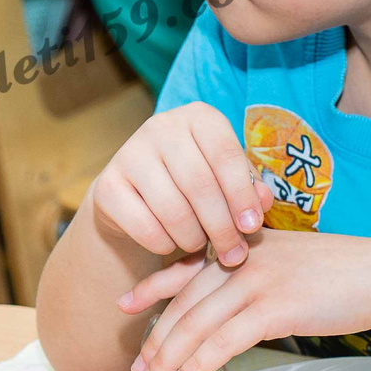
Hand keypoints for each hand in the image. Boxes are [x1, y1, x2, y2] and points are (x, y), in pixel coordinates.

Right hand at [89, 102, 266, 266]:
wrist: (135, 195)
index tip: (252, 227)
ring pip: (173, 210)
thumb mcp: (226, 179)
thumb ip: (249, 188)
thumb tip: (263, 203)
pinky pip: (145, 227)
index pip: (226, 155)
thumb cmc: (194, 184)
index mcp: (199, 117)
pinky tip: (172, 243)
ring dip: (194, 238)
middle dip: (222, 227)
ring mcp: (129, 153)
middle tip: (233, 253)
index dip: (242, 196)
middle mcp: (161, 126)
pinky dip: (165, 244)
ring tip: (202, 245)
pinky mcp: (107, 185)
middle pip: (200, 185)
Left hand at [125, 229, 370, 370]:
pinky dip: (198, 364)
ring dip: (168, 359)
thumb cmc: (344, 273)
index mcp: (242, 244)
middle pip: (183, 303)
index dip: (151, 288)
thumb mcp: (292, 260)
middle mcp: (240, 257)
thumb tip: (235, 305)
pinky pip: (223, 341)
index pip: (184, 266)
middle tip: (138, 370)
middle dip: (156, 340)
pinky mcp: (273, 307)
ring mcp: (255, 280)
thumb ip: (258, 272)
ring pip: (196, 324)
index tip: (126, 306)